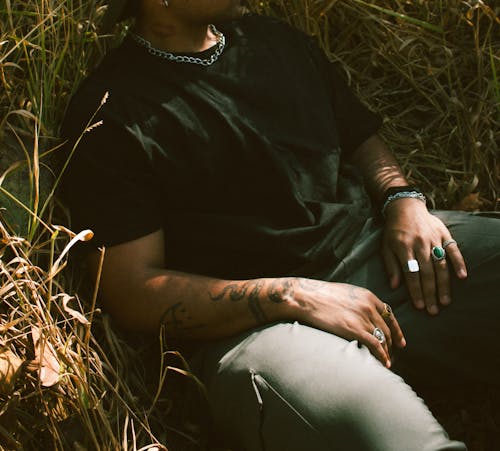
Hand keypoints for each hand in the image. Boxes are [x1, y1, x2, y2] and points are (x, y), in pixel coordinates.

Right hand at [289, 279, 405, 367]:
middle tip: (391, 355)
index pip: (389, 315)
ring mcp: (363, 318)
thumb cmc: (320, 295)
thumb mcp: (346, 293)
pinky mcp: (354, 329)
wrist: (307, 297)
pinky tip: (384, 364)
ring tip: (387, 362)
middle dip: (391, 344)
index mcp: (368, 296)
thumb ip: (358, 302)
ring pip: (382, 339)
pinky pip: (375, 345)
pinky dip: (382, 356)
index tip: (400, 342)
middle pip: (387, 329)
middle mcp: (369, 307)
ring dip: (386, 352)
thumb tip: (362, 314)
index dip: (397, 330)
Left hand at [382, 198, 466, 314]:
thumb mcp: (386, 247)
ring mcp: (433, 239)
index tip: (419, 306)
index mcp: (403, 248)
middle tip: (434, 310)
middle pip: (427, 273)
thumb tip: (395, 287)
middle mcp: (419, 244)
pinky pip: (453, 250)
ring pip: (440, 265)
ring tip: (445, 301)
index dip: (416, 291)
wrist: (405, 208)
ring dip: (444, 284)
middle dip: (430, 293)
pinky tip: (462, 277)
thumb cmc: (393, 231)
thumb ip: (390, 266)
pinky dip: (459, 262)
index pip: (411, 274)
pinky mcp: (444, 234)